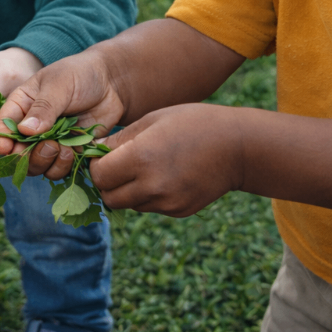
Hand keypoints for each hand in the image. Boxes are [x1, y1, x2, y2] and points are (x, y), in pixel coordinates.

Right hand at [0, 50, 127, 180]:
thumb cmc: (79, 74)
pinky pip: (59, 169)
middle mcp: (31, 127)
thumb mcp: (58, 84)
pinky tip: (77, 150)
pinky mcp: (68, 151)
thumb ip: (43, 107)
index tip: (6, 149)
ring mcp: (50, 141)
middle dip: (29, 156)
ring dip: (48, 163)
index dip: (2, 139)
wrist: (110, 81)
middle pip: (18, 153)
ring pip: (38, 165)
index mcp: (21, 106)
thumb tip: (24, 131)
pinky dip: (65, 166)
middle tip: (49, 146)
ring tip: (66, 149)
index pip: (3, 125)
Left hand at [90, 104, 241, 216]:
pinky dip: (148, 196)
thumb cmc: (193, 123)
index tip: (103, 156)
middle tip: (117, 166)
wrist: (238, 147)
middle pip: (109, 198)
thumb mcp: (152, 120)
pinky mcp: (179, 211)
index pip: (99, 176)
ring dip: (127, 190)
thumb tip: (93, 152)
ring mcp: (167, 202)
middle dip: (107, 183)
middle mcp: (152, 186)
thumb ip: (120, 140)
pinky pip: (150, 207)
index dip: (96, 166)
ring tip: (143, 168)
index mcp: (141, 158)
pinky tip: (164, 175)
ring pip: (129, 205)